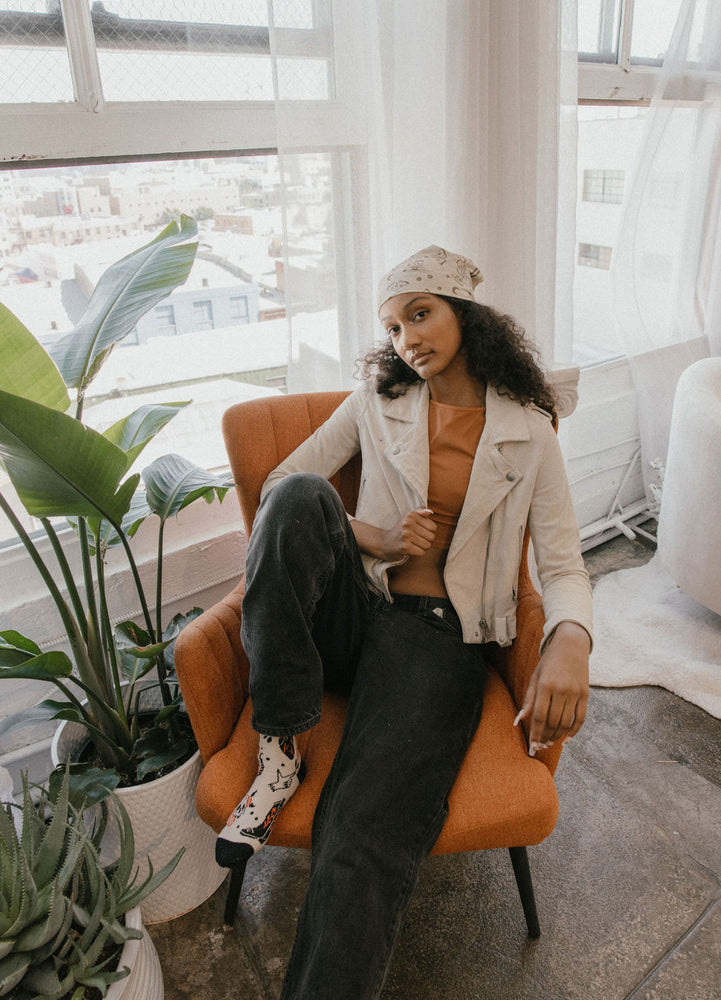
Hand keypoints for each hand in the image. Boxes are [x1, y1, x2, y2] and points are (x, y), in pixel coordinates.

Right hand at [350, 508, 436, 560]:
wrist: (384, 543)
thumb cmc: (400, 530)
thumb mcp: (408, 518)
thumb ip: (419, 512)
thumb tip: (430, 512)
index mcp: (411, 515)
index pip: (433, 527)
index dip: (428, 531)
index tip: (418, 532)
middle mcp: (408, 524)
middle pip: (431, 537)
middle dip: (425, 540)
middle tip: (415, 539)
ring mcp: (406, 535)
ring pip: (427, 545)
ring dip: (421, 547)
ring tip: (412, 544)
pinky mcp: (405, 547)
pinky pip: (421, 552)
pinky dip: (417, 553)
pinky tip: (409, 549)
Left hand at [514, 621, 589, 755]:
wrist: (572, 645)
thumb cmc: (549, 662)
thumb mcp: (535, 677)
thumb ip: (528, 699)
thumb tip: (518, 721)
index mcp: (546, 684)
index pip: (539, 716)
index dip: (534, 733)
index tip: (531, 747)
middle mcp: (561, 690)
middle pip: (552, 722)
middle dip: (545, 737)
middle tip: (539, 747)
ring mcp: (575, 692)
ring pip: (566, 723)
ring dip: (557, 737)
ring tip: (549, 743)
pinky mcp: (585, 694)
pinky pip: (580, 718)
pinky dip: (574, 732)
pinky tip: (566, 740)